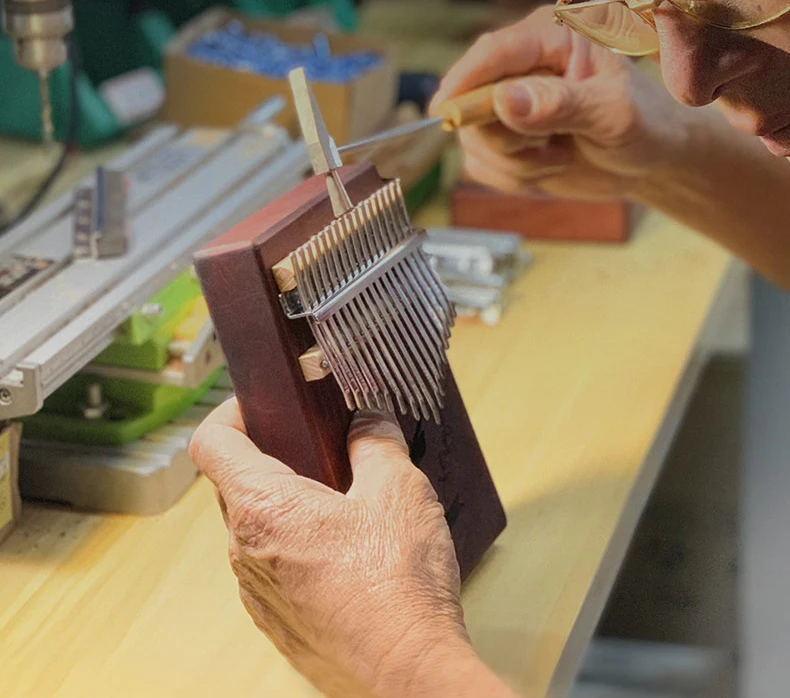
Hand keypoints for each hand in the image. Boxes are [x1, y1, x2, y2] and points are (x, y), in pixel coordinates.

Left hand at [188, 400, 471, 697]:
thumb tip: (368, 421)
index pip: (211, 443)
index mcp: (263, 508)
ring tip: (343, 503)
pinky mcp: (279, 621)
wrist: (406, 671)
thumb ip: (376, 442)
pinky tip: (348, 553)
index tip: (260, 404)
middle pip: (236, 484)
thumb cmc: (397, 586)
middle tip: (321, 450)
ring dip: (290, 506)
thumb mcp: (398, 489)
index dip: (231, 412)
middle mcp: (246, 552)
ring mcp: (259, 593)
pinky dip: (298, 546)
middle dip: (274, 458)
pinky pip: (275, 567)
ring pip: (258, 528)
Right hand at [430, 6, 693, 200]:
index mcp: (550, 38)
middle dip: (506, 138)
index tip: (444, 111)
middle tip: (549, 145)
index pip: (493, 53)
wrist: (651, 159)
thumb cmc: (645, 124)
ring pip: (475, 141)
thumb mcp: (612, 113)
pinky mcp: (503, 141)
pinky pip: (480, 167)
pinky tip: (546, 166)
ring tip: (557, 154)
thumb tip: (505, 100)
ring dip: (514, 163)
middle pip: (474, 103)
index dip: (464, 81)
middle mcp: (522, 68)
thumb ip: (560, 104)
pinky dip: (511, 178)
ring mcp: (508, 106)